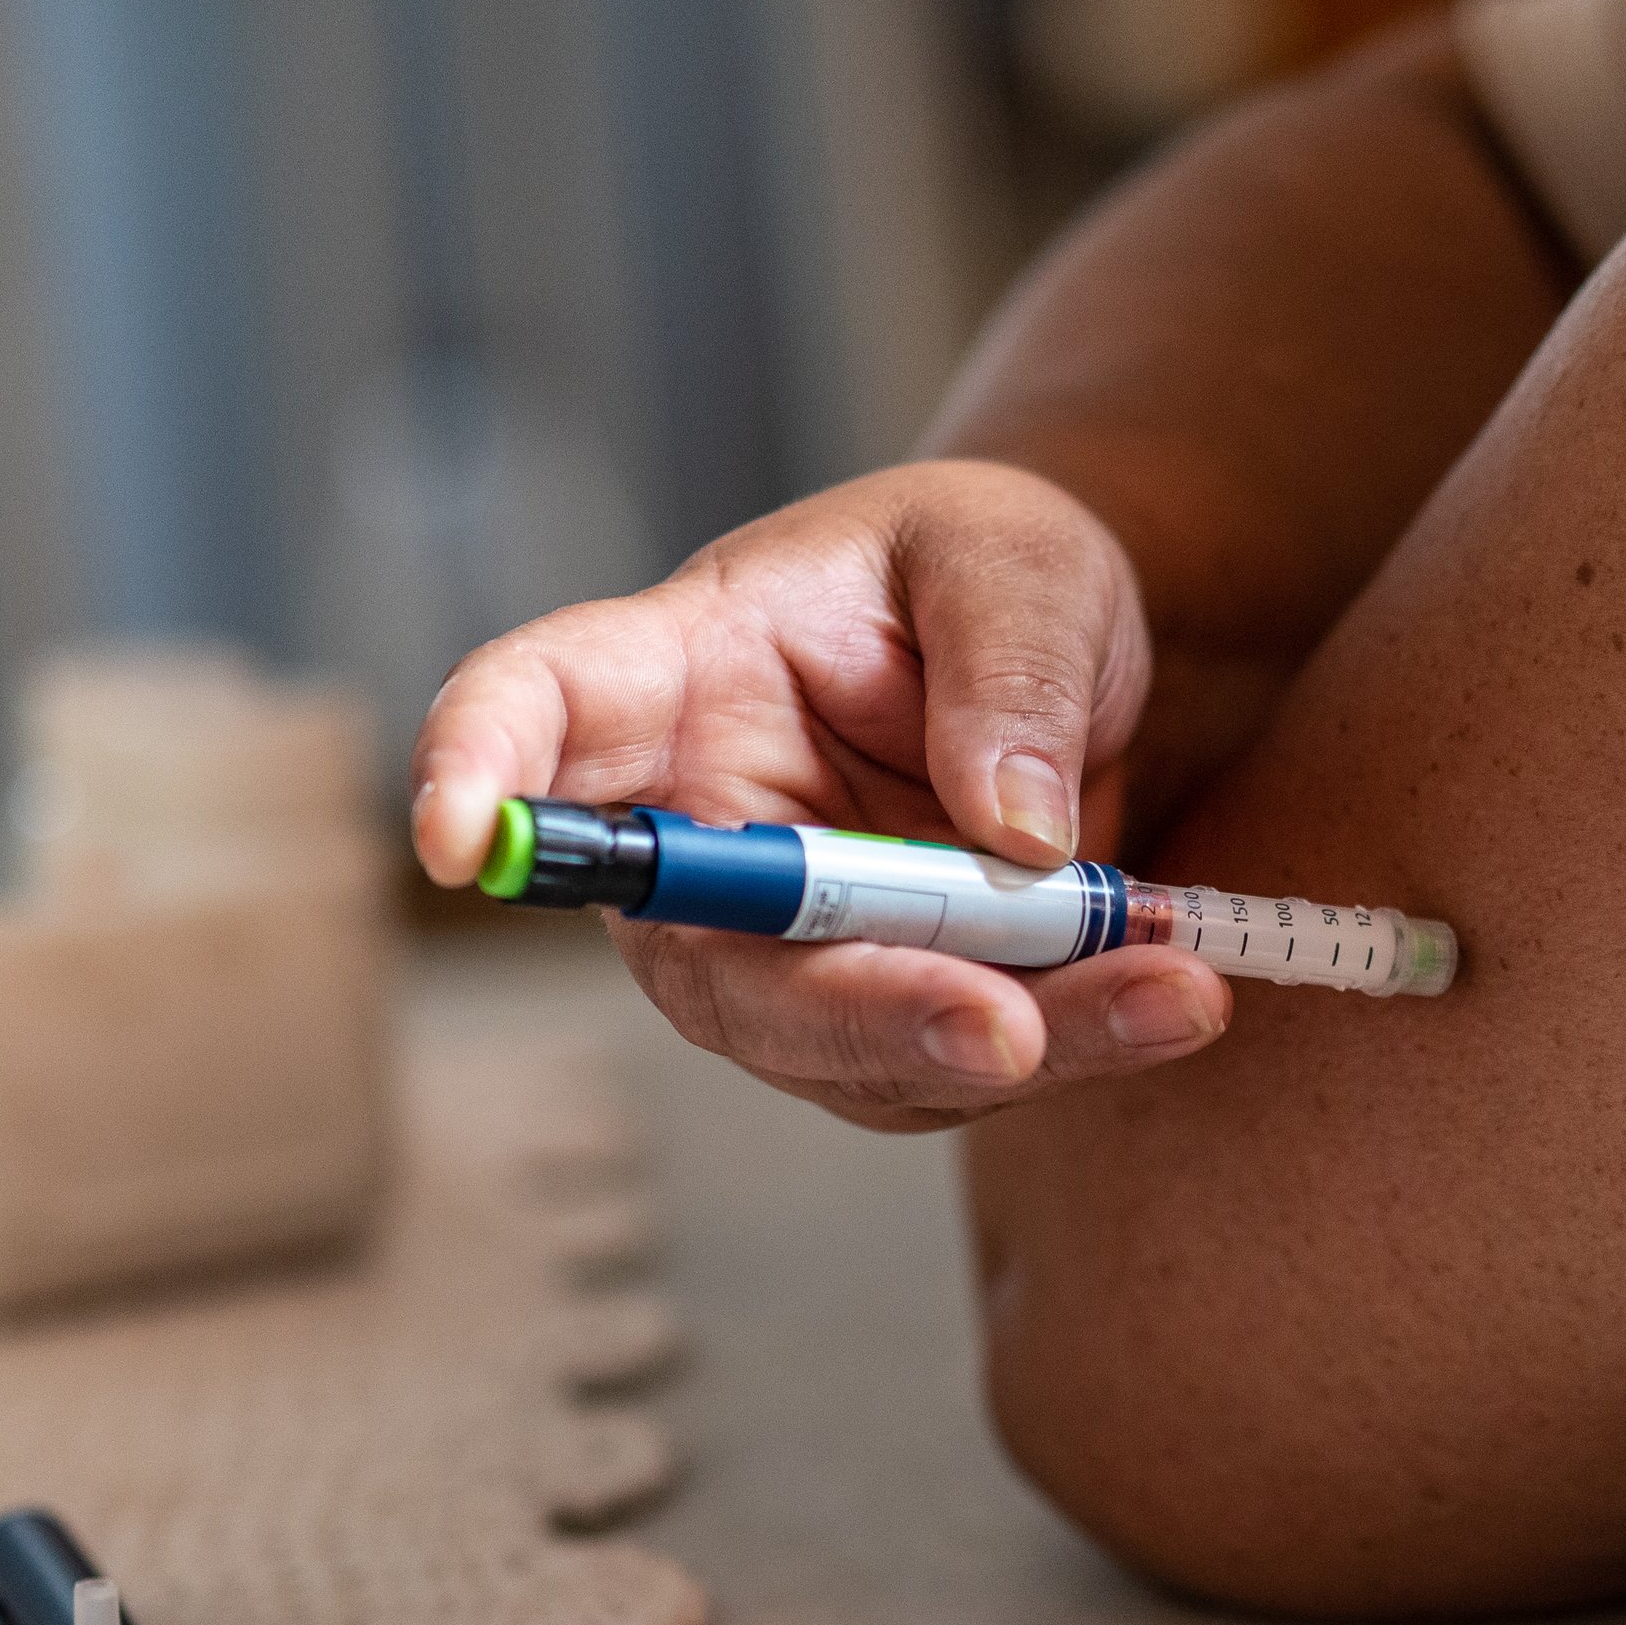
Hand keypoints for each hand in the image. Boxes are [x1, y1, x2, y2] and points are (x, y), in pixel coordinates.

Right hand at [409, 459, 1233, 1131]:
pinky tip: (1170, 993)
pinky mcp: (876, 1011)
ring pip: (844, 1044)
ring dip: (1011, 1042)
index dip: (477, 775)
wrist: (1065, 656)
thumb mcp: (1017, 557)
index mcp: (677, 671)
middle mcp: (701, 830)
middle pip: (713, 958)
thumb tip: (1018, 833)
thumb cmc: (990, 572)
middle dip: (857, 1011)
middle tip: (1003, 1028)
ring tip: (1171, 993)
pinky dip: (1072, 1043)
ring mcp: (781, 943)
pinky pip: (945, 1067)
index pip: (535, 712)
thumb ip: (1010, 668)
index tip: (455, 842)